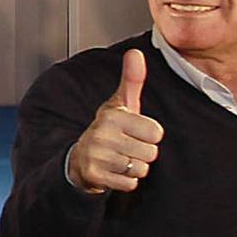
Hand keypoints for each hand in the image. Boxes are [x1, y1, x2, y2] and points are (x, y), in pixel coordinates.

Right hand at [67, 49, 163, 193]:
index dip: (149, 135)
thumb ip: (132, 80)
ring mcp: (97, 156)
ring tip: (120, 159)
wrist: (80, 159)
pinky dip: (126, 181)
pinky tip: (114, 172)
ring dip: (134, 168)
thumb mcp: (120, 104)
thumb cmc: (109, 129)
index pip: (156, 132)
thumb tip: (136, 52)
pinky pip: (130, 184)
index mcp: (112, 115)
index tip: (133, 132)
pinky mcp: (95, 176)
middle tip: (126, 148)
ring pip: (141, 168)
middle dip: (142, 153)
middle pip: (151, 152)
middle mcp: (102, 134)